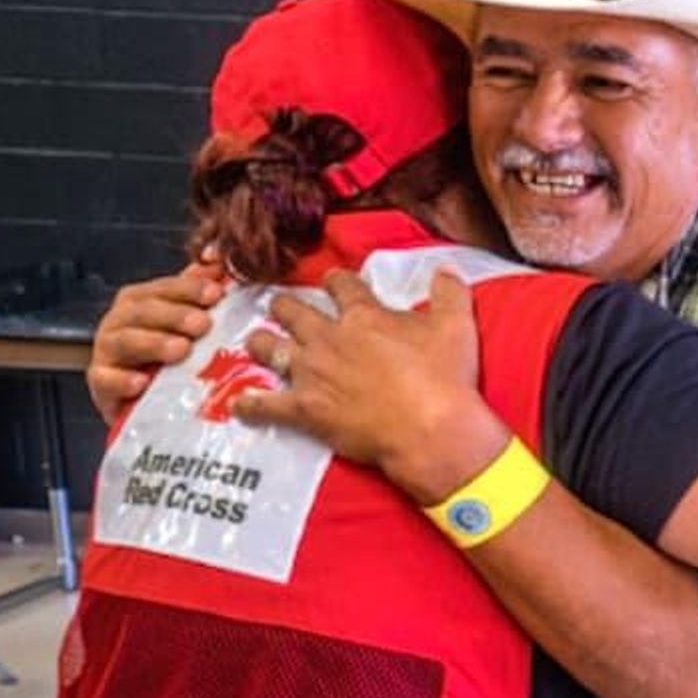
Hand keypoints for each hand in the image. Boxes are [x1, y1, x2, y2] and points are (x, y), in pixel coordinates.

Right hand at [86, 259, 223, 418]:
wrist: (148, 405)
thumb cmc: (168, 358)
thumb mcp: (186, 324)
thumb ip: (198, 291)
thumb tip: (217, 258)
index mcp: (140, 302)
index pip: (163, 288)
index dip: (188, 289)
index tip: (215, 294)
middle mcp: (119, 321)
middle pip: (142, 311)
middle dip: (174, 315)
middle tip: (203, 324)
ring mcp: (106, 352)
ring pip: (124, 341)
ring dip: (152, 343)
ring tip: (180, 350)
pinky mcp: (100, 384)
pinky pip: (106, 379)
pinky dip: (122, 380)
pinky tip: (142, 382)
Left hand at [230, 269, 507, 503]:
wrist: (430, 429)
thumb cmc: (445, 377)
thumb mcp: (457, 326)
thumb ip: (449, 293)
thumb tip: (445, 268)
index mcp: (363, 316)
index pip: (341, 285)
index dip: (336, 281)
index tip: (334, 282)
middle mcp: (328, 339)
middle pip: (293, 312)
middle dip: (284, 306)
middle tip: (280, 306)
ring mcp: (310, 374)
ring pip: (269, 350)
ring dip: (259, 344)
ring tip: (254, 341)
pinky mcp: (304, 410)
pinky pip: (266, 405)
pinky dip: (250, 404)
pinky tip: (239, 403)